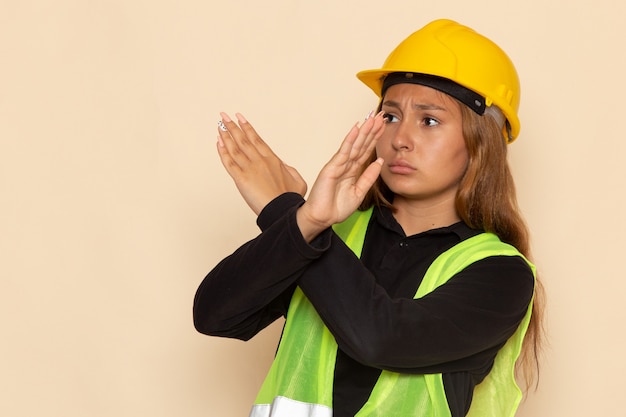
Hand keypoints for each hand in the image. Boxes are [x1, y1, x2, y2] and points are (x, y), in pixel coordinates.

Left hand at [216, 112, 306, 215]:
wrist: (283, 211)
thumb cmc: (291, 199)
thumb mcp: (297, 180)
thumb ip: (289, 169)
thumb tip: (283, 165)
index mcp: (273, 159)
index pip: (257, 139)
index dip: (247, 128)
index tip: (240, 118)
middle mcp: (260, 161)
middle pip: (243, 139)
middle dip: (232, 126)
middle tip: (224, 116)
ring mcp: (250, 169)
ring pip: (234, 148)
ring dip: (225, 135)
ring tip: (219, 125)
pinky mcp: (241, 179)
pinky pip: (229, 162)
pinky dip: (222, 152)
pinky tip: (218, 143)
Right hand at [297, 111, 385, 241]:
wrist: (322, 218)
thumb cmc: (336, 208)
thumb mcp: (359, 192)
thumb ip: (369, 177)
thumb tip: (380, 161)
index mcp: (352, 170)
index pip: (366, 150)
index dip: (375, 138)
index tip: (384, 126)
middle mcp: (346, 165)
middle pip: (361, 144)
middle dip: (371, 130)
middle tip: (381, 116)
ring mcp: (338, 165)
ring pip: (354, 145)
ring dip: (363, 131)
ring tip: (372, 119)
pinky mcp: (331, 168)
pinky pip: (343, 152)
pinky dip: (349, 140)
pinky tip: (356, 129)